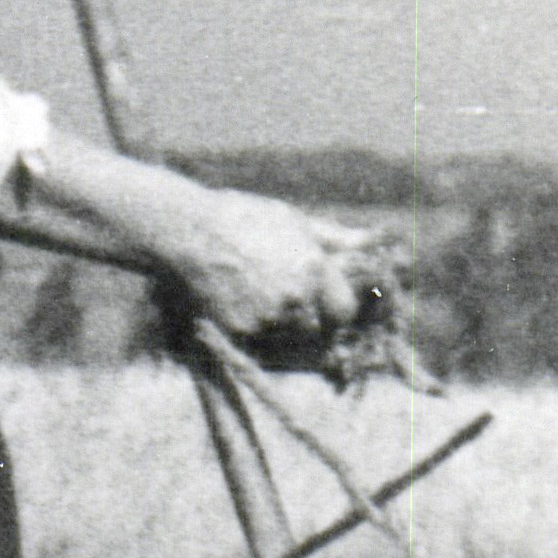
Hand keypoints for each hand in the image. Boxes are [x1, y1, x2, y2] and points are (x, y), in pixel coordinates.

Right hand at [179, 193, 378, 366]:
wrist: (185, 229)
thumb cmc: (241, 217)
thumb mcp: (293, 220)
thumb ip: (335, 237)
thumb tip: (372, 239)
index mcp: (315, 270)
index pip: (345, 311)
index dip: (335, 309)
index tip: (323, 302)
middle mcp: (295, 299)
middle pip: (317, 329)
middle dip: (308, 319)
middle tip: (287, 301)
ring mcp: (266, 317)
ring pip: (287, 338)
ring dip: (281, 327)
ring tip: (260, 300)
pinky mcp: (238, 329)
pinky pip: (257, 341)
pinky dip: (253, 329)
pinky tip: (238, 303)